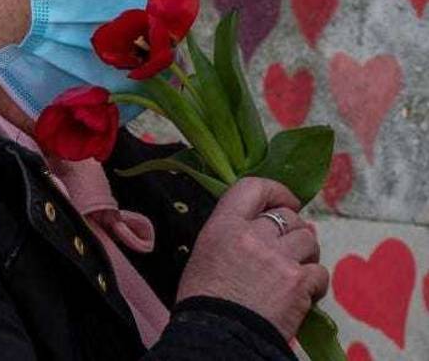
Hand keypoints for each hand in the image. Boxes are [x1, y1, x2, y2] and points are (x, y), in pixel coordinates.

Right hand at [176, 176, 328, 339]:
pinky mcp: (299, 283)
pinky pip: (320, 272)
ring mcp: (279, 259)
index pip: (253, 187)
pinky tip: (303, 294)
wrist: (218, 335)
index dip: (276, 191)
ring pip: (309, 240)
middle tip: (287, 246)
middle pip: (288, 217)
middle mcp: (253, 236)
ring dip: (306, 253)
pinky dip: (315, 283)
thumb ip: (232, 234)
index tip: (284, 200)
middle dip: (293, 229)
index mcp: (224, 226)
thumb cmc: (204, 299)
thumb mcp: (205, 253)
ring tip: (295, 270)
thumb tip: (262, 228)